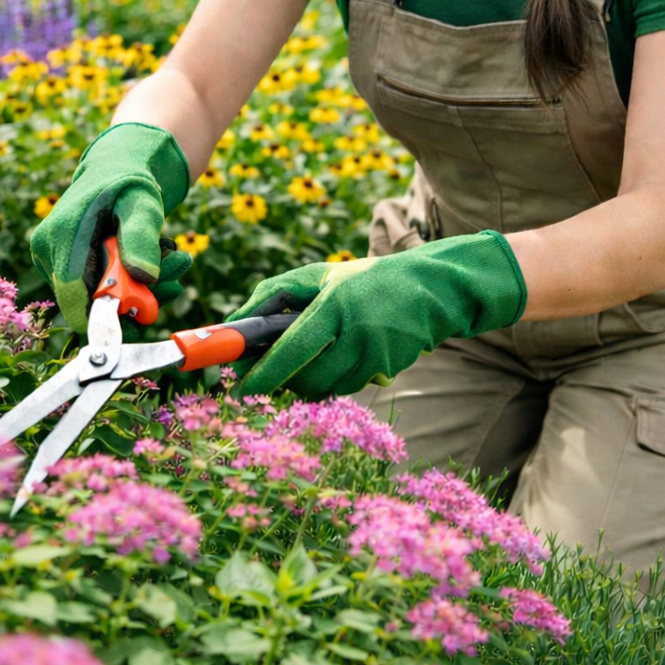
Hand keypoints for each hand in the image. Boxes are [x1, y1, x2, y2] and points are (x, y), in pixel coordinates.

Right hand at [29, 122, 190, 331]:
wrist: (115, 168)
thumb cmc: (129, 183)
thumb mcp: (143, 204)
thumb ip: (141, 237)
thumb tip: (144, 277)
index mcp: (60, 237)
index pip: (74, 300)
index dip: (107, 318)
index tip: (144, 317)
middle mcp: (47, 252)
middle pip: (89, 303)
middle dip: (135, 300)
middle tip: (174, 282)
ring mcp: (51, 260)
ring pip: (95, 298)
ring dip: (137, 291)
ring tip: (171, 263)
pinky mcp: (61, 266)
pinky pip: (95, 289)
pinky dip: (126, 284)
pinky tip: (150, 264)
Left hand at [230, 231, 526, 399]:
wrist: (430, 288)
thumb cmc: (363, 280)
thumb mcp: (319, 275)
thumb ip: (274, 294)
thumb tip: (234, 323)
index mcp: (335, 303)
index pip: (293, 349)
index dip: (264, 374)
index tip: (240, 390)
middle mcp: (357, 331)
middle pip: (307, 378)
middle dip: (284, 382)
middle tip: (268, 377)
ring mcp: (376, 354)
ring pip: (326, 388)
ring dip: (309, 382)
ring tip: (310, 359)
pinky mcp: (388, 369)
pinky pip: (348, 387)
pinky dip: (336, 379)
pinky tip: (342, 357)